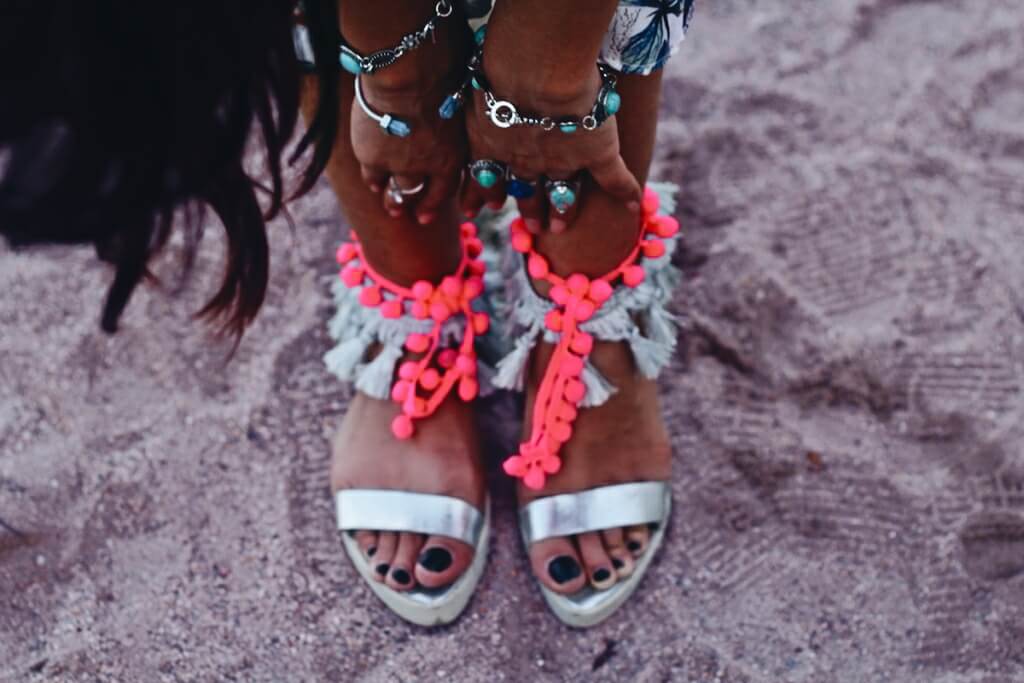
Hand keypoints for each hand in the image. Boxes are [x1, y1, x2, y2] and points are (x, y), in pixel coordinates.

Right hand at [351, 78, 467, 224]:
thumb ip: (452, 125)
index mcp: (452, 154)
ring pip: (396, 192)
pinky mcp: (373, 158)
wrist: (406, 73)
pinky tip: (373, 182)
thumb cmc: (437, 77)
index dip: (435, 203)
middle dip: (412, 204)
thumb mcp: (455, 106)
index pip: (445, 188)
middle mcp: (428, 167)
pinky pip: (372, 177)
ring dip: (392, 199)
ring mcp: (400, 166)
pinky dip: (373, 181)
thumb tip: (451, 126)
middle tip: (402, 212)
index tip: (426, 215)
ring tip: (388, 202)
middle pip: (418, 193)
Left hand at [461, 67, 640, 232]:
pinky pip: (613, 178)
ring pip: (562, 193)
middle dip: (528, 210)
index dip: (489, 193)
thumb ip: (480, 94)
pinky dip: (624, 191)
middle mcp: (525, 159)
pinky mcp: (597, 154)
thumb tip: (476, 77)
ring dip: (563, 210)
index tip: (492, 206)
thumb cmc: (501, 68)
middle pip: (527, 191)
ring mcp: (562, 159)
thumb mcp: (478, 86)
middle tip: (533, 228)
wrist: (537, 72)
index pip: (490, 177)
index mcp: (494, 143)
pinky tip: (632, 204)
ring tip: (561, 228)